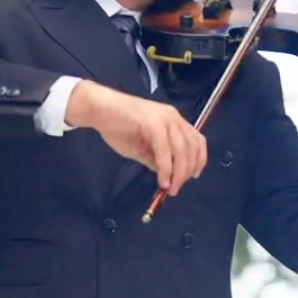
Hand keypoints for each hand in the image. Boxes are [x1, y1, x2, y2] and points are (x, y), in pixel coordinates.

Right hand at [65, 81, 207, 194]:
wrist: (98, 109)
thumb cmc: (118, 126)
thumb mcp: (142, 148)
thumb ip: (157, 159)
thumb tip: (168, 175)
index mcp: (174, 120)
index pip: (197, 140)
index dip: (199, 160)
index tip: (193, 176)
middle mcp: (173, 117)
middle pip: (191, 148)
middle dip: (186, 172)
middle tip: (175, 189)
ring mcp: (164, 119)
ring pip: (181, 150)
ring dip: (178, 173)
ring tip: (169, 188)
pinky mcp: (152, 123)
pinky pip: (164, 151)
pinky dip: (165, 169)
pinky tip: (161, 180)